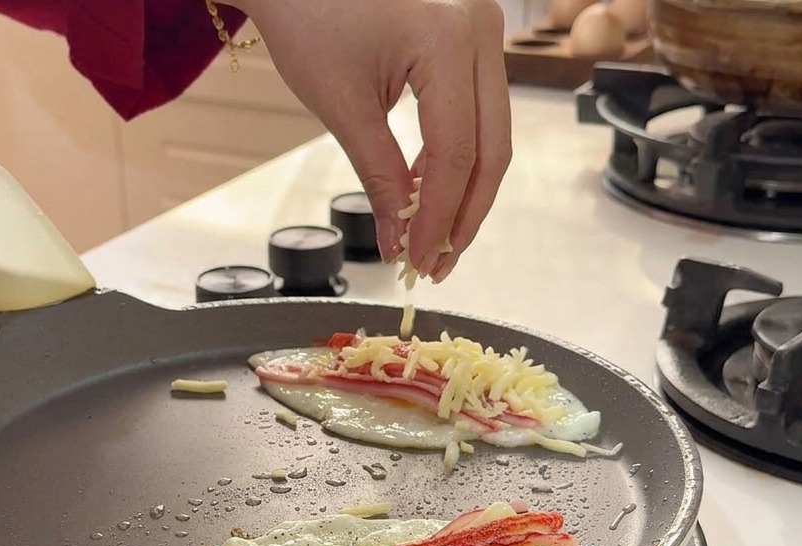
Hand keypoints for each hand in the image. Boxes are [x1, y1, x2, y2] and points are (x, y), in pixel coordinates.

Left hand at [225, 0, 511, 281]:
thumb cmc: (308, 17)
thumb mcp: (343, 107)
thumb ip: (379, 178)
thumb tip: (398, 243)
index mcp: (449, 39)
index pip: (458, 153)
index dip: (440, 217)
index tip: (419, 262)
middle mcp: (481, 28)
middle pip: (492, 147)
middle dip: (465, 214)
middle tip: (438, 264)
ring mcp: (483, 28)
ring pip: (490, 133)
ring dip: (463, 192)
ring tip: (431, 239)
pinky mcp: (472, 37)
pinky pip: (476, 111)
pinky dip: (454, 157)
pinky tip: (426, 193)